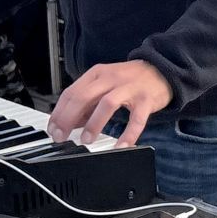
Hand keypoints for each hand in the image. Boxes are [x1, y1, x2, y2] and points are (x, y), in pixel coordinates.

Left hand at [48, 60, 172, 147]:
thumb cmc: (131, 80)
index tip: (53, 130)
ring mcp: (129, 88)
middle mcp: (111, 78)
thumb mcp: (105, 84)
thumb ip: (87, 102)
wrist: (163, 70)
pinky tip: (121, 146)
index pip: (71, 92)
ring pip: (107, 104)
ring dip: (94, 123)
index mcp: (97, 74)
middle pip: (84, 96)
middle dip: (69, 118)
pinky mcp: (146, 100)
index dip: (59, 113)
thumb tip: (70, 122)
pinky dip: (128, 134)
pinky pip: (136, 119)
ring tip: (87, 140)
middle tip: (62, 136)